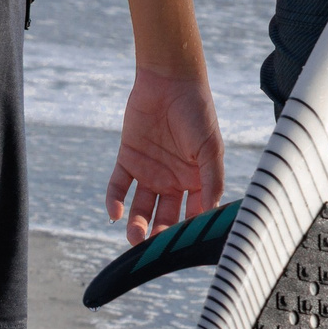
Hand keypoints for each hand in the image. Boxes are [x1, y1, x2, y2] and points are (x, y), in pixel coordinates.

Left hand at [105, 65, 226, 243]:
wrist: (170, 80)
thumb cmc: (197, 111)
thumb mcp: (210, 146)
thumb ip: (212, 178)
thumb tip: (212, 210)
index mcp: (195, 178)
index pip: (192, 212)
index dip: (188, 229)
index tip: (182, 245)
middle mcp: (172, 179)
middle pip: (165, 215)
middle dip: (159, 234)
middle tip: (153, 248)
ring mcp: (149, 170)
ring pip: (141, 206)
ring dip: (137, 224)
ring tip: (134, 237)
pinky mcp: (128, 158)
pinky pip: (118, 185)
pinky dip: (114, 201)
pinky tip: (114, 213)